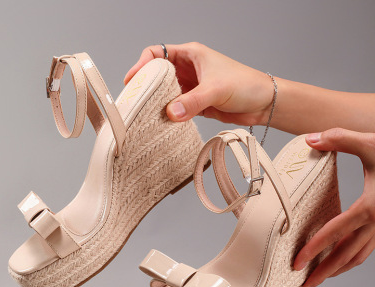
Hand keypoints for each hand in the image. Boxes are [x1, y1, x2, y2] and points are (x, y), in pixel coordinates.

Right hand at [124, 42, 274, 125]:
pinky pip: (176, 108)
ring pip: (165, 94)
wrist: (263, 104)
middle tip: (134, 101)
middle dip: (146, 86)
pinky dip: (169, 115)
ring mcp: (191, 88)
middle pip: (158, 75)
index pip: (158, 53)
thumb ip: (193, 101)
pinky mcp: (195, 104)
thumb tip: (171, 113)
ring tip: (145, 114)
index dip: (142, 64)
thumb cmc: (246, 84)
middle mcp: (188, 70)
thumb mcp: (216, 89)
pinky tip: (163, 122)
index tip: (132, 80)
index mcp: (191, 55)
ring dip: (157, 103)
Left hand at [294, 128, 374, 286]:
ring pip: (358, 257)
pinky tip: (340, 260)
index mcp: (370, 207)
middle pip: (346, 256)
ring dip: (338, 270)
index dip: (313, 249)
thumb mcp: (372, 143)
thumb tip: (311, 139)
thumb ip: (339, 139)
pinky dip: (351, 259)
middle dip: (324, 273)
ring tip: (318, 280)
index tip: (297, 262)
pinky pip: (367, 250)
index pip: (334, 233)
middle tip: (304, 286)